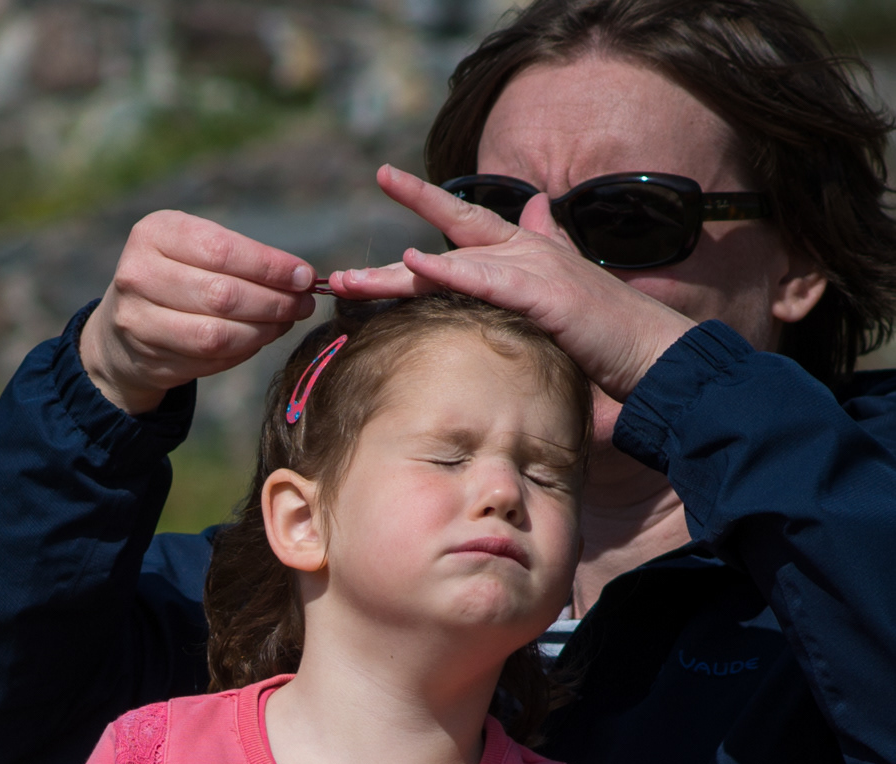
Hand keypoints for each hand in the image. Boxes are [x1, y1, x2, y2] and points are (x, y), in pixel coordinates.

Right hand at [79, 210, 320, 413]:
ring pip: (217, 334)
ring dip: (262, 331)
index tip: (304, 277)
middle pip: (223, 294)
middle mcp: (139, 274)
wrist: (123, 324)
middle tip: (303, 305)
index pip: (222, 250)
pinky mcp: (149, 358)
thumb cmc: (175, 277)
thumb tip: (301, 279)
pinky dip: (243, 351)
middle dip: (274, 302)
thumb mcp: (193, 249)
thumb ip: (240, 257)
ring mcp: (138, 321)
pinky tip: (258, 339)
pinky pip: (210, 359)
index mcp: (154, 233)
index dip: (270, 266)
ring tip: (284, 323)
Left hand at [330, 164, 693, 406]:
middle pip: (443, 244)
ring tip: (349, 281)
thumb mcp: (566, 285)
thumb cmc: (608, 332)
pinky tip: (413, 264)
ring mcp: (531, 269)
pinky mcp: (540, 293)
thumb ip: (545, 244)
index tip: (385, 186)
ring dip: (396, 275)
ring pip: (450, 265)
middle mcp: (523, 251)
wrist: (651, 352)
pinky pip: (483, 281)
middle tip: (335, 275)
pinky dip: (448, 272)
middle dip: (386, 261)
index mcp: (524, 252)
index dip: (422, 206)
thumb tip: (536, 207)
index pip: (463, 225)